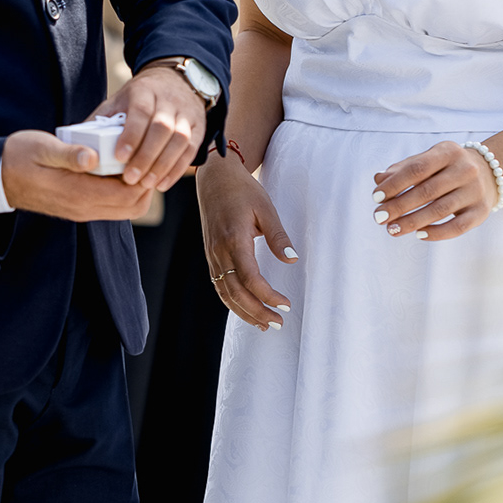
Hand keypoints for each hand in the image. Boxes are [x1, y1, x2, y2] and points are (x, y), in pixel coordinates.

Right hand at [2, 130, 155, 220]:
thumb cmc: (19, 157)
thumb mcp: (42, 147)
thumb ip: (69, 153)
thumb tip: (93, 156)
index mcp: (78, 193)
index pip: (127, 194)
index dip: (142, 175)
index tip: (140, 150)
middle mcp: (84, 208)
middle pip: (133, 206)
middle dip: (145, 183)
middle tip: (140, 155)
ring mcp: (82, 211)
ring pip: (125, 209)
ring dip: (134, 188)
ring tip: (129, 161)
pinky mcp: (79, 209)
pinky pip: (112, 206)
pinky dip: (122, 191)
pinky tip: (115, 169)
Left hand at [91, 65, 205, 189]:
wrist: (173, 82)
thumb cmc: (137, 98)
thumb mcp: (117, 101)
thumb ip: (101, 121)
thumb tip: (80, 146)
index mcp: (144, 91)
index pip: (141, 112)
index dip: (131, 135)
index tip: (119, 156)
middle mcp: (169, 100)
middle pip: (162, 128)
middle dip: (146, 155)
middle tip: (130, 178)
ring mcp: (186, 113)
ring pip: (180, 140)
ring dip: (163, 165)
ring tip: (146, 184)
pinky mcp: (198, 127)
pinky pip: (192, 150)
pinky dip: (177, 169)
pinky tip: (162, 184)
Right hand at [196, 152, 295, 329]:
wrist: (214, 177)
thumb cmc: (242, 189)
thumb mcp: (265, 207)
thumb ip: (278, 235)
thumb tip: (291, 258)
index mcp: (234, 238)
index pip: (250, 277)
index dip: (267, 295)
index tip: (285, 304)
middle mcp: (219, 250)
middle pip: (235, 292)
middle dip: (257, 312)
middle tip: (278, 323)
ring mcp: (212, 254)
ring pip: (225, 292)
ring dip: (244, 312)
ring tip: (264, 325)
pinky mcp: (210, 255)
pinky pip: (219, 284)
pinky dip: (231, 301)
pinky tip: (245, 310)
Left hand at [371, 141, 498, 241]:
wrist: (490, 172)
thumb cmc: (446, 167)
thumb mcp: (428, 159)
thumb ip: (403, 168)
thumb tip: (379, 179)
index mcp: (448, 152)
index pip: (417, 169)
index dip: (395, 184)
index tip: (376, 197)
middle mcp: (465, 170)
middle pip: (427, 191)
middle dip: (399, 206)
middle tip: (378, 217)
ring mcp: (475, 191)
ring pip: (440, 210)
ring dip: (413, 222)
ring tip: (392, 229)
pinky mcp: (482, 211)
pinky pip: (458, 227)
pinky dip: (437, 233)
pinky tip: (418, 235)